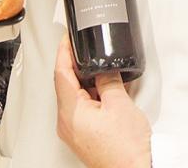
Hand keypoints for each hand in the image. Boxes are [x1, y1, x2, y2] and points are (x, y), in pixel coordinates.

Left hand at [54, 34, 150, 167]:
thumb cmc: (127, 148)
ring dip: (87, 83)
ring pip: (75, 98)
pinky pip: (82, 110)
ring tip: (104, 72)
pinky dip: (92, 97)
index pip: (60, 73)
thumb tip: (103, 68)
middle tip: (85, 50)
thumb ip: (108, 79)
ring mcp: (74, 132)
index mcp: (70, 112)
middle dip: (76, 66)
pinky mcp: (83, 137)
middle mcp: (67, 123)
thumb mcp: (119, 103)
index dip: (63, 52)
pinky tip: (107, 93)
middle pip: (66, 85)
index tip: (67, 39)